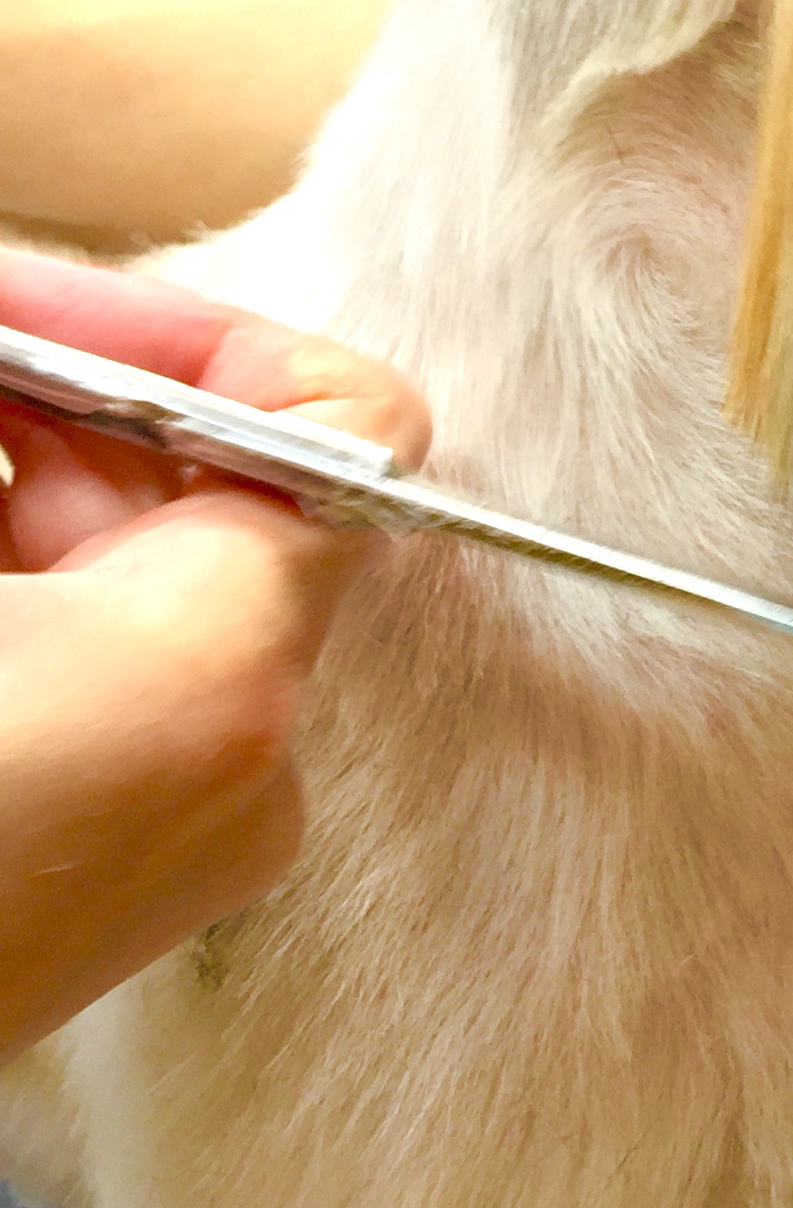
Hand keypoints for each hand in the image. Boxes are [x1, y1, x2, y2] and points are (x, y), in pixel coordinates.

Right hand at [0, 251, 427, 1062]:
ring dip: (28, 507)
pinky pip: (107, 699)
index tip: (25, 313)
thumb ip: (0, 393)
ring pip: (147, 601)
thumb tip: (13, 319)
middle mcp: (246, 762)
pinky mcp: (110, 894)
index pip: (343, 426)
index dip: (189, 335)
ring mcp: (184, 845)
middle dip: (56, 415)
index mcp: (212, 666)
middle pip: (218, 504)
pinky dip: (32, 622)